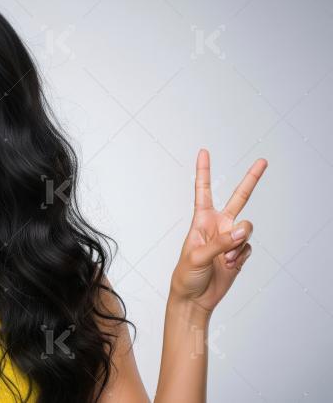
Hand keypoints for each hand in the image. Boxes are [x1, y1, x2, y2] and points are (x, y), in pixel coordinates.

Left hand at [170, 148, 267, 313]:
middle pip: (238, 198)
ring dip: (239, 243)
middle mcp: (218, 225)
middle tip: (263, 161)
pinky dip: (241, 257)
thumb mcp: (198, 256)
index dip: (203, 171)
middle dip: (251, 179)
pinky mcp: (239, 253)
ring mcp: (230, 238)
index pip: (203, 190)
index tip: (203, 152)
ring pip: (247, 229)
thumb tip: (244, 230)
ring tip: (226, 258)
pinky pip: (248, 248)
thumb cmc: (186, 275)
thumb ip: (222, 241)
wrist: (194, 298)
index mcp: (201, 220)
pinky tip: (229, 265)